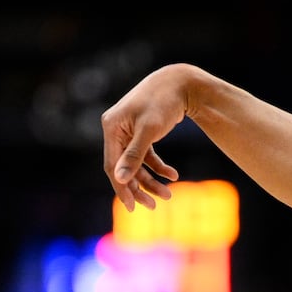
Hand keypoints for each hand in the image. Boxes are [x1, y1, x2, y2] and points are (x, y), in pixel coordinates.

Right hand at [100, 65, 191, 211]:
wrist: (180, 84)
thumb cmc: (162, 103)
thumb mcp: (149, 131)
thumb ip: (134, 155)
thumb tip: (121, 180)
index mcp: (111, 128)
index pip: (112, 165)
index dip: (122, 188)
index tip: (133, 207)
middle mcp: (116, 130)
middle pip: (123, 167)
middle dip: (139, 188)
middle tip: (153, 206)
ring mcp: (128, 132)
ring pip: (137, 164)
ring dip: (152, 180)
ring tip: (169, 195)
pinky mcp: (142, 133)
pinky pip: (147, 156)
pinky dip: (159, 167)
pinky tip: (173, 175)